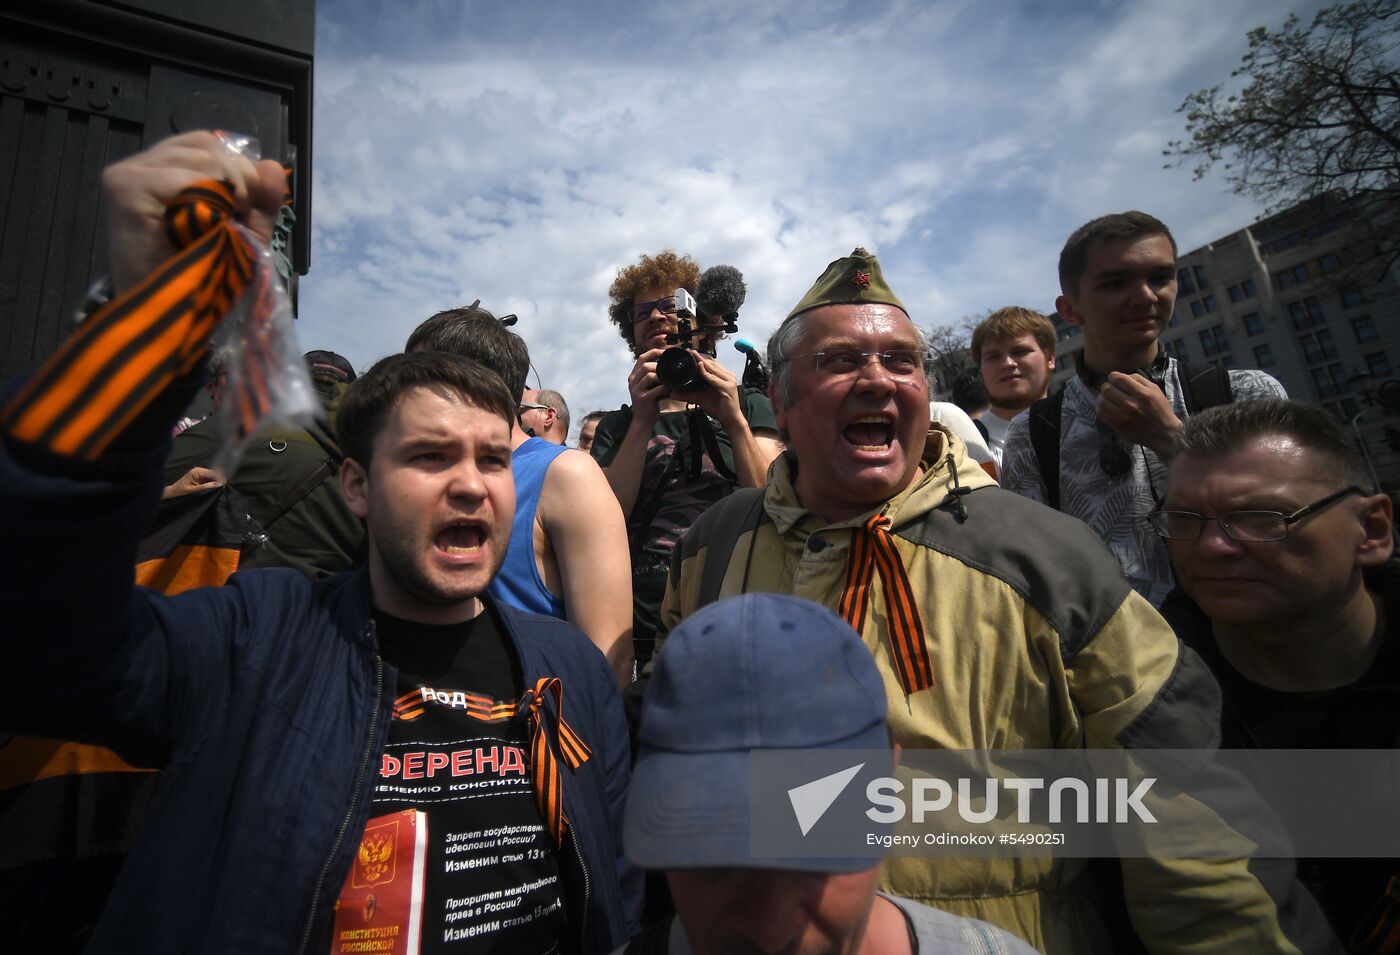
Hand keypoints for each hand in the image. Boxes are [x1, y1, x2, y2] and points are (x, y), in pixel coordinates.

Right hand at [102, 131, 286, 293]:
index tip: (246, 207)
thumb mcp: (243, 232)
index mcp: (168, 168)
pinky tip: (204, 225)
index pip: (211, 142)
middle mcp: (144, 163)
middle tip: (237, 219)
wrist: (172, 314)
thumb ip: (261, 199)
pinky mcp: (125, 188)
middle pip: (209, 145)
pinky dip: (206, 200)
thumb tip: (276, 166)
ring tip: (219, 225)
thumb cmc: (203, 274)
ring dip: (227, 192)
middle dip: (241, 179)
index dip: (241, 168)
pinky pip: (184, 177)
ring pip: (201, 157)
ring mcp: (129, 173)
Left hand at [163, 466, 224, 499]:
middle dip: (218, 479)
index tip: (224, 484)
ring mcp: (199, 472)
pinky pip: (209, 477)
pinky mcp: (200, 475)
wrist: (174, 490)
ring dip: (216, 480)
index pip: (212, 473)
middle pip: (213, 473)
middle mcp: (199, 470)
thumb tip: (219, 484)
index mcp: (196, 471)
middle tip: (223, 486)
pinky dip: (212, 481)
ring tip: (219, 487)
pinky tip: (214, 485)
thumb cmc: (182, 490)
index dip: (219, 478)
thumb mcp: (194, 489)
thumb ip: (207, 486)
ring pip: (212, 475)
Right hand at [626, 347, 668, 429]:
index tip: (665, 352)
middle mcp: (632, 382)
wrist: (643, 421)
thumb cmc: (649, 403)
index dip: (654, 352)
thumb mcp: (648, 387)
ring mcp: (636, 390)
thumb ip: (653, 376)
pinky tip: (669, 390)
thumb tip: (666, 365)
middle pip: (645, 365)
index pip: (642, 358)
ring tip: (669, 380)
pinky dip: (665, 388)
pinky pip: (656, 389)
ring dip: (662, 376)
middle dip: (660, 365)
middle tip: (670, 368)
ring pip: (649, 375)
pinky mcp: (642, 399)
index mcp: (633, 377)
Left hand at [674, 351, 743, 427]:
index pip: (712, 363)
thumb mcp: (701, 399)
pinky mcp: (728, 387)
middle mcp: (728, 376)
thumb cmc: (719, 408)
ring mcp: (729, 381)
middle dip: (700, 357)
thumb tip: (674, 393)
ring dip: (702, 361)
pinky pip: (714, 378)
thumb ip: (688, 395)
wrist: (730, 420)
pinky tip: (699, 368)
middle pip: (712, 363)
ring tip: (693, 355)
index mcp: (723, 376)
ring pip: (713, 368)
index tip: (690, 352)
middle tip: (689, 351)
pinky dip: (706, 373)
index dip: (701, 358)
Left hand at [1096, 372, 1181, 457]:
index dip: (1113, 376)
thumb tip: (1122, 376)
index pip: (1119, 379)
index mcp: (1142, 394)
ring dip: (1102, 397)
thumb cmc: (1160, 409)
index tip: (1114, 378)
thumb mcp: (1155, 390)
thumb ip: (1139, 379)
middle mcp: (1132, 405)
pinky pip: (1101, 413)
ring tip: (1108, 397)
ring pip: (1101, 401)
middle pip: (1107, 389)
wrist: (1163, 433)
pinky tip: (1106, 406)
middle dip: (1107, 386)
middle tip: (1111, 388)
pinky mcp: (1118, 427)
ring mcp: (1123, 417)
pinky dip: (1101, 407)